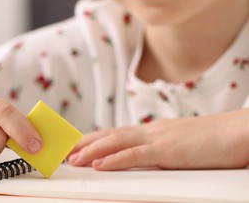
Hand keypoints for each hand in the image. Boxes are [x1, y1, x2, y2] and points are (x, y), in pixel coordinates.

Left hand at [68, 110, 248, 170]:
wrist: (239, 132)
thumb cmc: (214, 141)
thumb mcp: (181, 147)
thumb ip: (162, 152)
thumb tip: (148, 160)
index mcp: (153, 131)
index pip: (117, 134)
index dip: (95, 139)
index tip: (78, 146)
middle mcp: (151, 131)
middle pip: (110, 135)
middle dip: (85, 143)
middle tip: (65, 151)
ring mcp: (158, 139)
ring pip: (116, 143)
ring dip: (91, 151)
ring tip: (72, 159)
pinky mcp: (168, 150)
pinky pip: (135, 155)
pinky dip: (113, 159)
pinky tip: (98, 165)